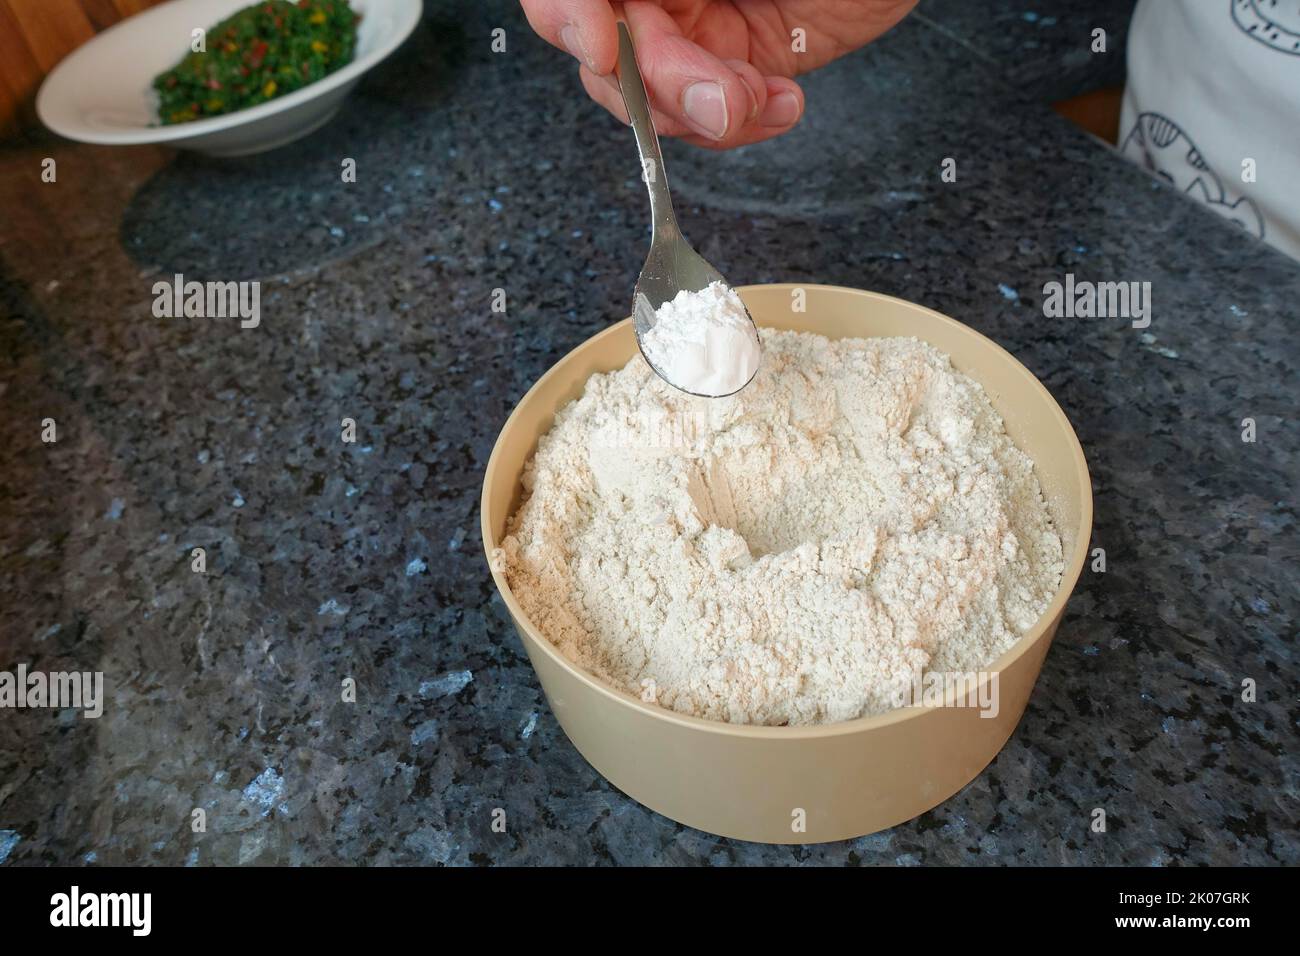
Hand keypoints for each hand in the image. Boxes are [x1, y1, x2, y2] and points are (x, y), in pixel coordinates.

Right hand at [520, 0, 916, 148]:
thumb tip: (622, 25)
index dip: (565, 12)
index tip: (600, 47)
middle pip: (596, 50)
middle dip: (653, 84)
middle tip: (719, 94)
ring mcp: (686, 25)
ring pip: (646, 98)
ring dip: (703, 114)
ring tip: (766, 93)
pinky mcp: (727, 65)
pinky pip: (704, 120)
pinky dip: (741, 126)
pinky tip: (783, 101)